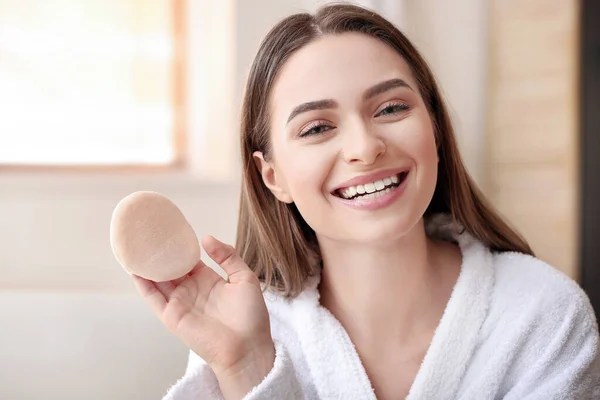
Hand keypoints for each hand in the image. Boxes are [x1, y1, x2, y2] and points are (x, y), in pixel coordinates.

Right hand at [133, 235, 274, 396]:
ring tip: (134, 246)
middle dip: (159, 253)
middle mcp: (191, 289)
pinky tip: (134, 268)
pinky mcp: (171, 316)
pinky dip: (142, 283)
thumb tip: (206, 238)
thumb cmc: (251, 316)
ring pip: (157, 280)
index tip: (170, 229)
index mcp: (208, 280)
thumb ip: (228, 256)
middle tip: (147, 233)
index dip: (179, 245)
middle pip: (170, 267)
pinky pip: (153, 298)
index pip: (188, 259)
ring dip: (146, 265)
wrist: (247, 347)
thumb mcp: (244, 278)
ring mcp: (180, 302)